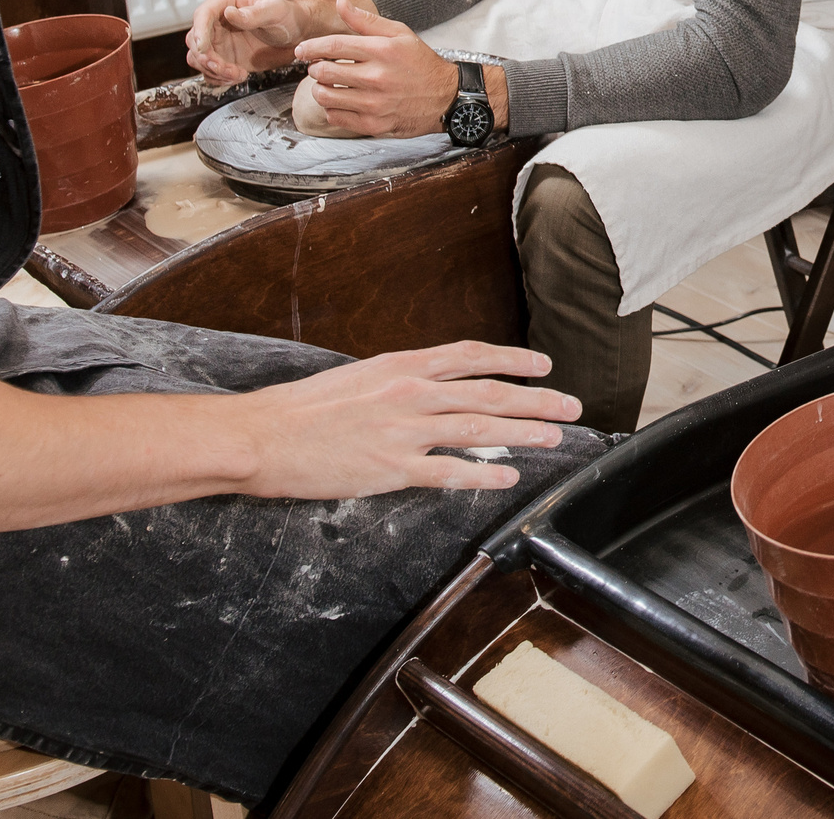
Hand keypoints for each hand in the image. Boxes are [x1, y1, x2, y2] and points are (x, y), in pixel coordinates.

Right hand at [185, 0, 313, 83]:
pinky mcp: (222, 58)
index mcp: (225, 1)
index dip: (200, 33)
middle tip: (228, 69)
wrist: (296, 36)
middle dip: (208, 58)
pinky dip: (218, 78)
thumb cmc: (287, 17)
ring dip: (213, 70)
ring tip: (237, 74)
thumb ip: (254, 13)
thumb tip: (229, 13)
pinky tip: (238, 76)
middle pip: (195, 40)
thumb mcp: (275, 10)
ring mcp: (217, 40)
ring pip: (197, 58)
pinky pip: (208, 71)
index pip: (203, 15)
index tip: (204, 49)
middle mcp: (216, 20)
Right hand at [237, 341, 582, 496]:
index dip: (513, 359)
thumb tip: (433, 388)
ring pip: (480, 430)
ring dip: (523, 434)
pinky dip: (485, 475)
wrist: (262, 434)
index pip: (472, 355)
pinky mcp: (391, 468)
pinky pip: (450, 472)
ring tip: (554, 439)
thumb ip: (400, 381)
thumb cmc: (303, 408)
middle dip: (537, 399)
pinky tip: (509, 478)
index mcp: (401, 365)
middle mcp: (410, 392)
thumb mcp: (359, 377)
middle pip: (489, 393)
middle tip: (571, 406)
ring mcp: (403, 431)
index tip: (543, 366)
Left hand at [297, 0, 484, 137]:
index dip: (311, 47)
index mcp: (381, 51)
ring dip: (320, 88)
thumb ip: (366, 20)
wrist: (445, 98)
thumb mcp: (399, 33)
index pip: (333, 46)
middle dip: (315, 68)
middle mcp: (376, 77)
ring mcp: (374, 104)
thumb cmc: (422, 64)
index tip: (302, 50)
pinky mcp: (373, 125)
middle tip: (319, 67)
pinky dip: (331, 109)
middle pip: (324, 71)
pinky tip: (340, 101)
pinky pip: (336, 117)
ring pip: (325, 96)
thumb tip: (341, 3)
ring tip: (328, 84)